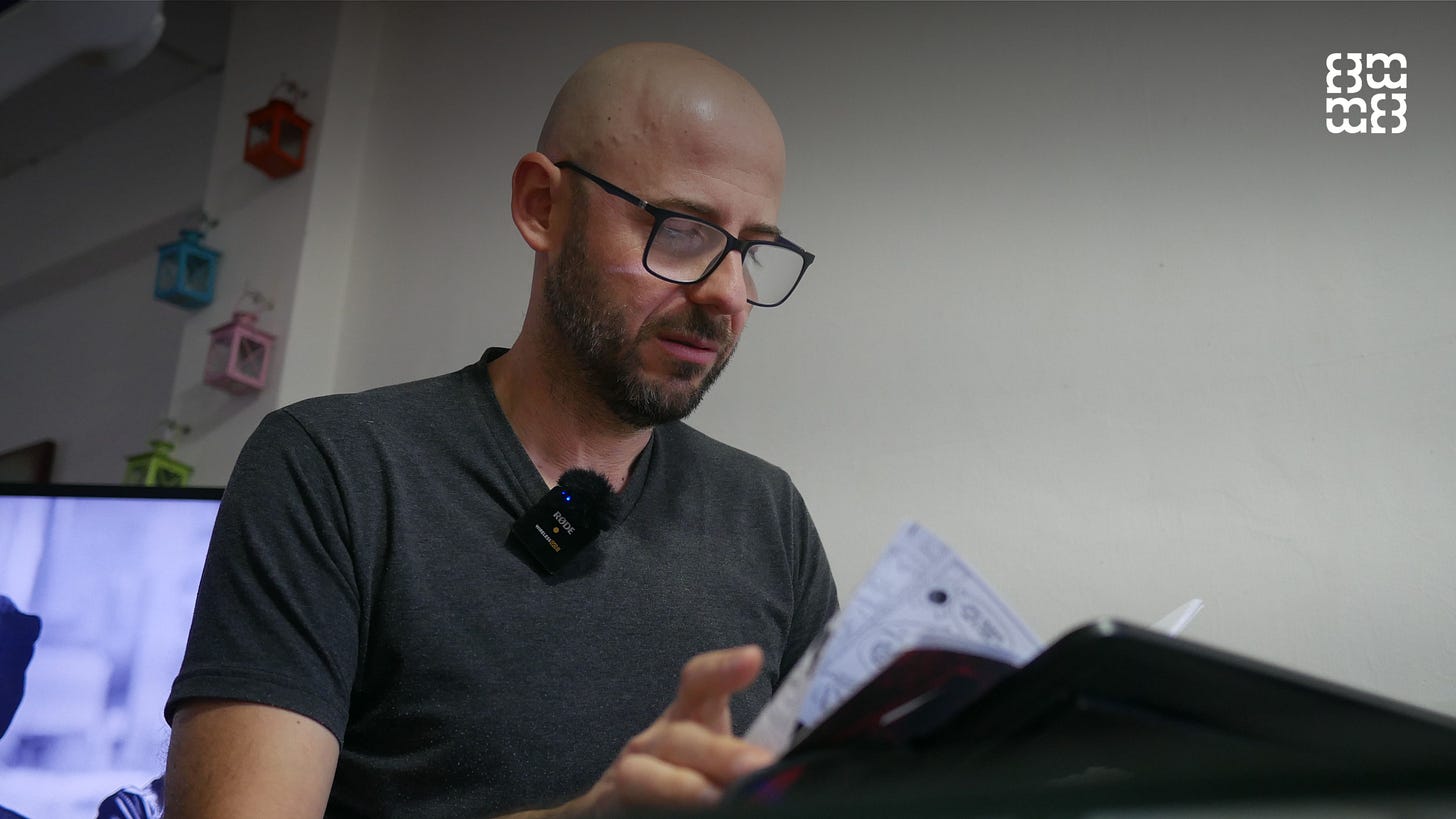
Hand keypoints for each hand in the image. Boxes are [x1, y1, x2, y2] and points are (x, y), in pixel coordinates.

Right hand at [566, 645, 776, 815]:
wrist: (623, 805)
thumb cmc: (689, 774)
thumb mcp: (718, 753)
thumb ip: (748, 753)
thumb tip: (790, 764)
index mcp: (687, 717)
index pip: (699, 682)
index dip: (721, 669)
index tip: (752, 658)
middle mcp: (654, 741)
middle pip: (681, 738)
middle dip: (718, 753)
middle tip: (759, 765)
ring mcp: (630, 775)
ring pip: (645, 777)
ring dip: (682, 788)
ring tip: (716, 799)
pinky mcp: (616, 805)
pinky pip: (635, 810)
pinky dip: (664, 810)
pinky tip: (694, 817)